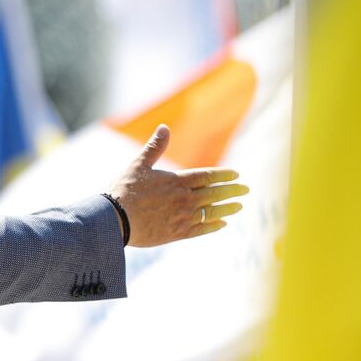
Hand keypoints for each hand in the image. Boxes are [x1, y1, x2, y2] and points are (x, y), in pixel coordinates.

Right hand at [107, 124, 247, 246]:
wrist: (115, 220)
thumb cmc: (124, 191)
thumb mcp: (138, 165)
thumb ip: (155, 147)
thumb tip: (164, 127)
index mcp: (177, 181)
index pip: (208, 176)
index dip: (224, 175)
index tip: (237, 175)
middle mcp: (185, 199)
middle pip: (215, 194)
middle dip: (232, 191)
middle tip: (246, 190)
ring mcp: (182, 217)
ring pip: (212, 212)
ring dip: (228, 208)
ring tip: (239, 206)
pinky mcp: (177, 233)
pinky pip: (201, 229)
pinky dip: (213, 226)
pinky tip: (222, 224)